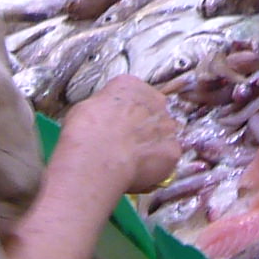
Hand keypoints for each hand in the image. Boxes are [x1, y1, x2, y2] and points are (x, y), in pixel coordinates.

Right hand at [64, 75, 179, 194]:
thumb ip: (104, 107)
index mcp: (131, 85)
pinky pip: (166, 158)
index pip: (133, 94)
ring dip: (152, 146)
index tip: (117, 123)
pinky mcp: (173, 150)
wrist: (98, 157)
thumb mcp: (85, 107)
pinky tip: (139, 173)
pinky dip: (156, 167)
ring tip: (132, 161)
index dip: (125, 112)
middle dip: (143, 128)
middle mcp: (155, 101)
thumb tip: (105, 116)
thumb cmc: (85, 131)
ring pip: (163, 135)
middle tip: (126, 144)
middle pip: (153, 113)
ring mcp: (167, 126)